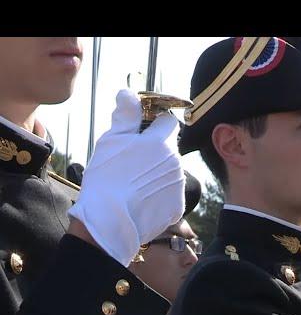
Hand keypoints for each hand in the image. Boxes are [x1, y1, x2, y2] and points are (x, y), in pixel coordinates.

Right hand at [68, 89, 184, 266]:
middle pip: (169, 148)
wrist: (110, 220)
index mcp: (161, 142)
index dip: (156, 123)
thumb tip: (129, 94)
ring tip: (133, 183)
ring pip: (170, 171)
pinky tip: (140, 199)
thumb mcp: (111, 140)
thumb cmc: (107, 177)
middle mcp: (176, 161)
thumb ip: (125, 115)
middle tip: (131, 161)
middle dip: (154, 150)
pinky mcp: (177, 205)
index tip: (142, 130)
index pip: (169, 122)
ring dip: (157, 172)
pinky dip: (159, 194)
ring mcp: (178, 185)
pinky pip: (170, 194)